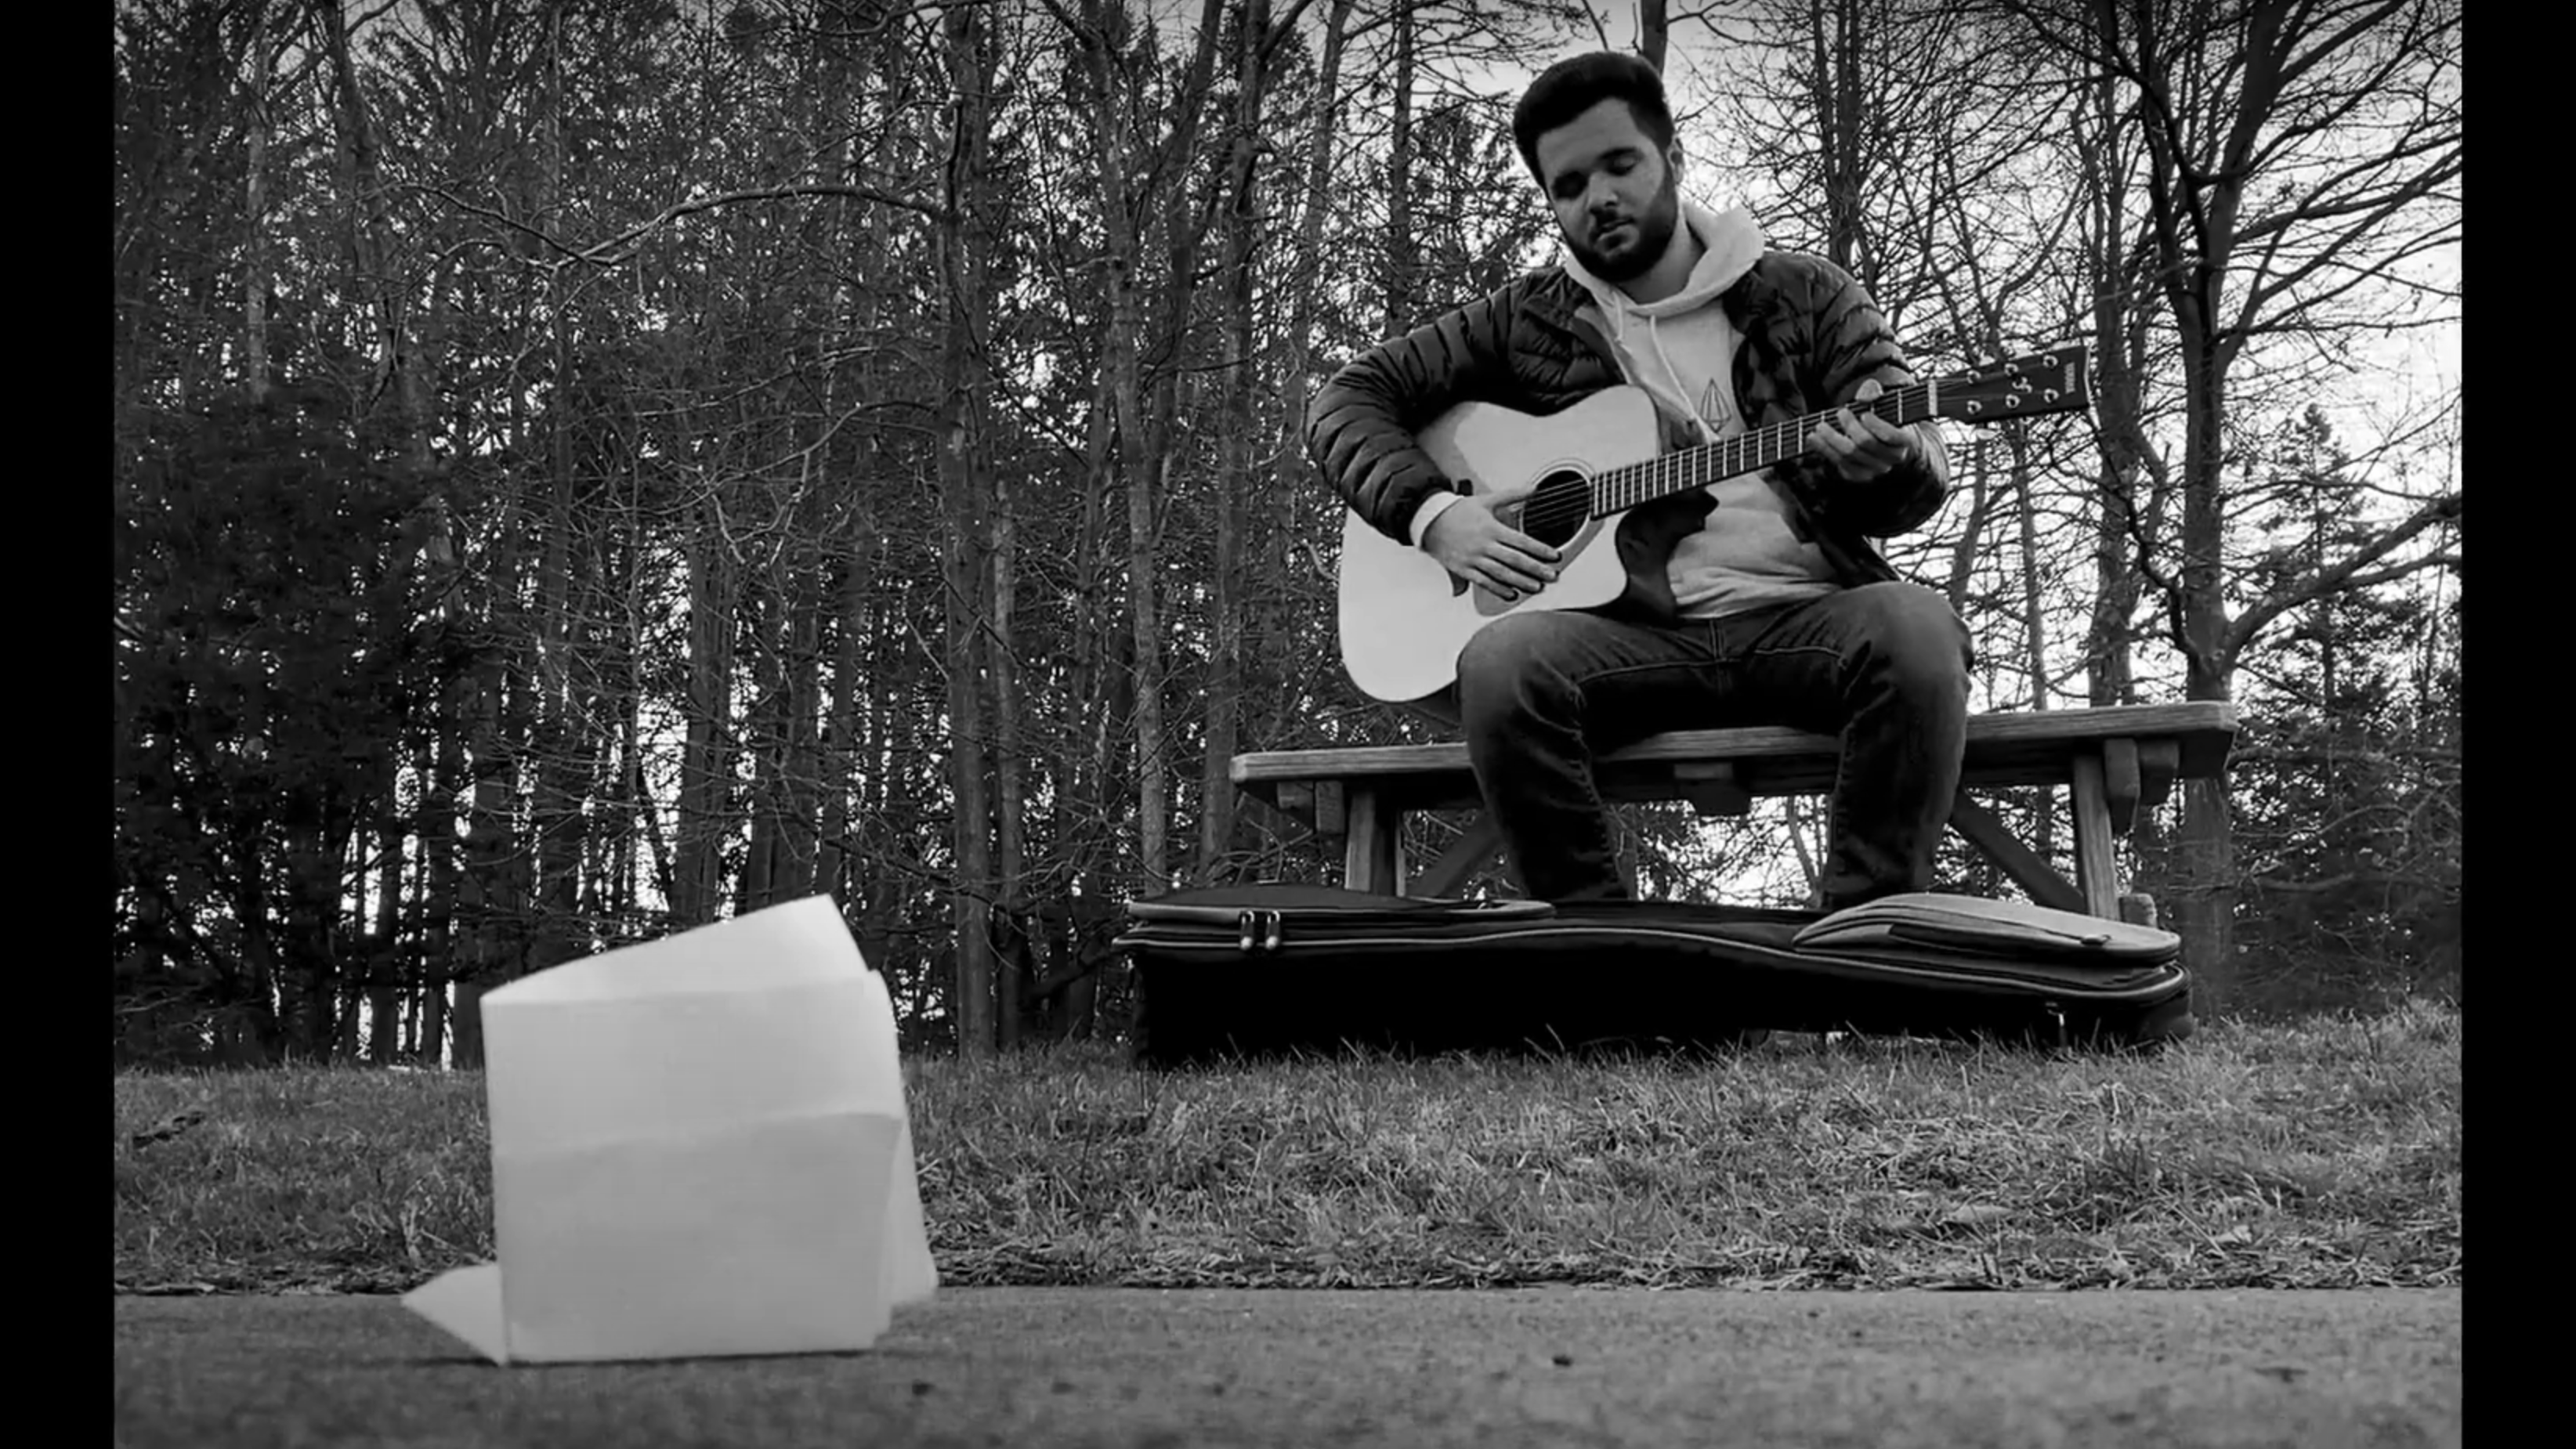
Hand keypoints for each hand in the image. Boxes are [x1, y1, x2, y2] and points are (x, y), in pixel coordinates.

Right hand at [1421, 493, 1560, 600]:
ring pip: (1501, 574)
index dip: (1540, 550)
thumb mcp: (1486, 500)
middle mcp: (1484, 545)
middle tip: (1552, 575)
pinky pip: (1483, 582)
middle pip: (1515, 560)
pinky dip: (1498, 589)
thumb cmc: (1457, 511)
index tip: (1554, 556)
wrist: (1429, 521)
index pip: (1521, 541)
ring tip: (1536, 587)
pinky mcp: (1464, 569)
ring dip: (1521, 582)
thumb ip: (1512, 495)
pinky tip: (1511, 594)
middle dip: (1536, 569)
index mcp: (1491, 528)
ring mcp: (1473, 559)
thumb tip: (1533, 489)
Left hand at [1808, 378, 1917, 483]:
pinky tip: (1815, 439)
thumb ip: (1875, 392)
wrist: (1884, 439)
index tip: (1864, 414)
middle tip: (1840, 413)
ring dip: (1831, 439)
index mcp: (1904, 440)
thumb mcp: (1883, 400)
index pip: (1891, 435)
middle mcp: (1891, 458)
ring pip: (1849, 455)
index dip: (1875, 425)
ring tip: (1819, 426)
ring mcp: (1876, 469)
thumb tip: (1864, 396)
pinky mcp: (1859, 475)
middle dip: (1849, 427)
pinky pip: (1840, 464)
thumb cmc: (1884, 417)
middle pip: (1865, 443)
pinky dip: (1825, 451)